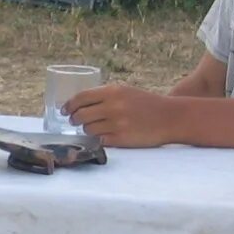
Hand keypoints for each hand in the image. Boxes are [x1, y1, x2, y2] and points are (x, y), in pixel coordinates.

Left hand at [64, 83, 181, 148]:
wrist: (170, 117)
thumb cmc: (146, 104)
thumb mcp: (125, 92)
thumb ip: (104, 96)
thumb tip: (78, 103)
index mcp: (113, 92)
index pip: (81, 97)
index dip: (69, 105)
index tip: (64, 110)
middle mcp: (113, 107)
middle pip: (80, 115)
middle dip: (74, 119)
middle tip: (74, 121)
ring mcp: (117, 124)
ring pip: (88, 129)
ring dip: (87, 130)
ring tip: (93, 128)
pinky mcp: (121, 139)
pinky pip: (100, 141)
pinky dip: (99, 139)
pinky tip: (103, 137)